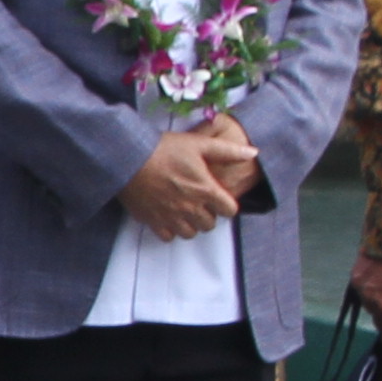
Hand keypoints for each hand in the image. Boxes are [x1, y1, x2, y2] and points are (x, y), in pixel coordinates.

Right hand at [123, 115, 256, 241]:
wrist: (128, 157)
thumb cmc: (163, 149)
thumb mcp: (199, 144)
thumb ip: (228, 151)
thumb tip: (253, 152)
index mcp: (205, 189)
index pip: (230, 211)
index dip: (226, 204)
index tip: (218, 196)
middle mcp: (191, 207)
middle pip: (210, 225)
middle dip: (208, 214)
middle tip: (199, 201)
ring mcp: (172, 217)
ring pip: (191, 233)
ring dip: (191, 224)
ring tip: (184, 210)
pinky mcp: (154, 221)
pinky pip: (169, 236)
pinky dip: (170, 229)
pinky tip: (167, 215)